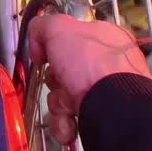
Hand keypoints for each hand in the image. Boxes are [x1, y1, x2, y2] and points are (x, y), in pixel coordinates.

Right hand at [26, 13, 151, 143]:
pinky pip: (72, 120)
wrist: (114, 108)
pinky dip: (65, 124)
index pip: (71, 40)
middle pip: (64, 72)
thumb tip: (37, 38)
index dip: (54, 48)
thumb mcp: (61, 29)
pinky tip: (70, 124)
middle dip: (54, 82)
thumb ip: (44, 26)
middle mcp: (108, 65)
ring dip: (58, 106)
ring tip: (67, 109)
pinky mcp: (103, 117)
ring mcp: (107, 92)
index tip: (45, 56)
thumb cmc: (93, 65)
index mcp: (105, 38)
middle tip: (60, 82)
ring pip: (64, 98)